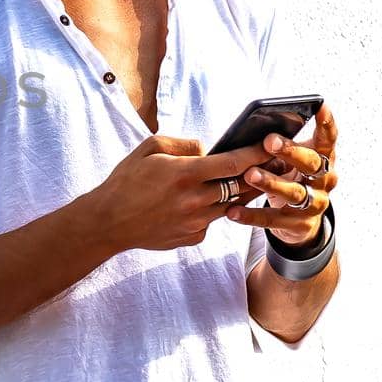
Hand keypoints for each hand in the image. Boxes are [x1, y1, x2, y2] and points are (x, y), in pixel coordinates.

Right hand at [89, 133, 279, 253]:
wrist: (108, 222)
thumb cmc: (126, 181)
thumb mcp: (148, 149)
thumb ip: (183, 144)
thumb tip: (208, 148)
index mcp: (185, 174)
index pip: (233, 163)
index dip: (256, 153)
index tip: (270, 145)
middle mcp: (195, 200)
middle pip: (241, 185)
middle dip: (260, 172)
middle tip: (273, 162)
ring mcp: (196, 222)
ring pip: (232, 204)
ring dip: (242, 192)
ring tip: (251, 179)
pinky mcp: (193, 237)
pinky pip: (213, 220)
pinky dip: (215, 209)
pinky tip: (206, 202)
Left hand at [224, 101, 339, 245]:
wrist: (300, 223)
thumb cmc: (290, 178)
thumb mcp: (290, 162)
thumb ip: (279, 148)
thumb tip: (252, 129)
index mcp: (323, 160)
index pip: (328, 139)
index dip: (326, 122)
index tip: (319, 105)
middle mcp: (324, 181)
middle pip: (311, 164)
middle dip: (291, 151)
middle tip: (268, 141)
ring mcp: (314, 204)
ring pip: (294, 193)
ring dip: (271, 183)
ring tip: (250, 174)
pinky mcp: (298, 225)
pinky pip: (273, 219)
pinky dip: (251, 215)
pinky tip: (232, 211)